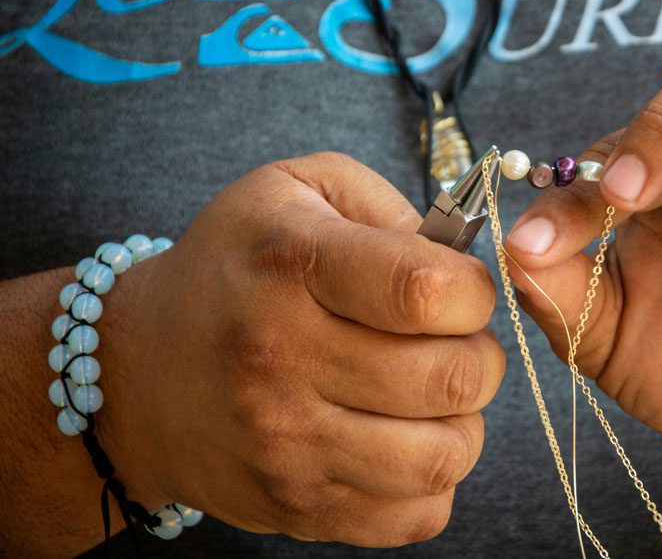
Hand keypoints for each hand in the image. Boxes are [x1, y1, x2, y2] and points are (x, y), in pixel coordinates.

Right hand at [98, 152, 502, 545]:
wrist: (138, 369)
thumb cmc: (235, 267)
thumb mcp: (295, 190)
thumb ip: (385, 205)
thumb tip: (461, 262)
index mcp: (292, 265)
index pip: (426, 291)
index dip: (473, 292)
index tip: (459, 292)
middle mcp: (283, 359)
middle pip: (453, 379)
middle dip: (479, 357)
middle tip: (452, 344)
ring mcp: (288, 445)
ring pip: (445, 456)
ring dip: (461, 422)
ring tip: (430, 396)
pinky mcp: (298, 506)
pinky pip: (417, 516)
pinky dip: (430, 480)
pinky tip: (402, 439)